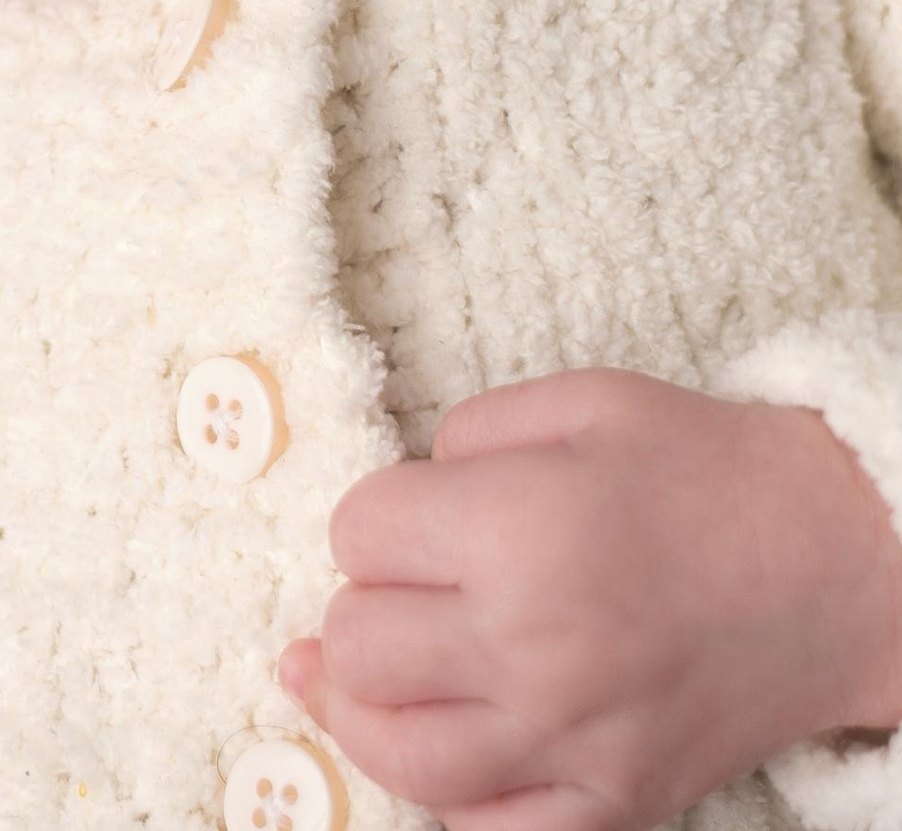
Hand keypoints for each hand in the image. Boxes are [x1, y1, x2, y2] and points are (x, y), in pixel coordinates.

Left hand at [282, 370, 901, 830]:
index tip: (407, 517)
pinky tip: (443, 749)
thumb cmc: (702, 470)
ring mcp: (578, 739)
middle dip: (361, 607)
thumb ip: (463, 439)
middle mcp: (536, 645)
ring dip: (366, 713)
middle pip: (360, 648)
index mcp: (514, 530)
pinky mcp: (621, 802)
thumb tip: (402, 504)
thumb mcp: (576, 402)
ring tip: (365, 680)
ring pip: (401, 757)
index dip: (372, 519)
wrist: (836, 563)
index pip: (357, 536)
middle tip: (402, 591)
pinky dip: (450, 801)